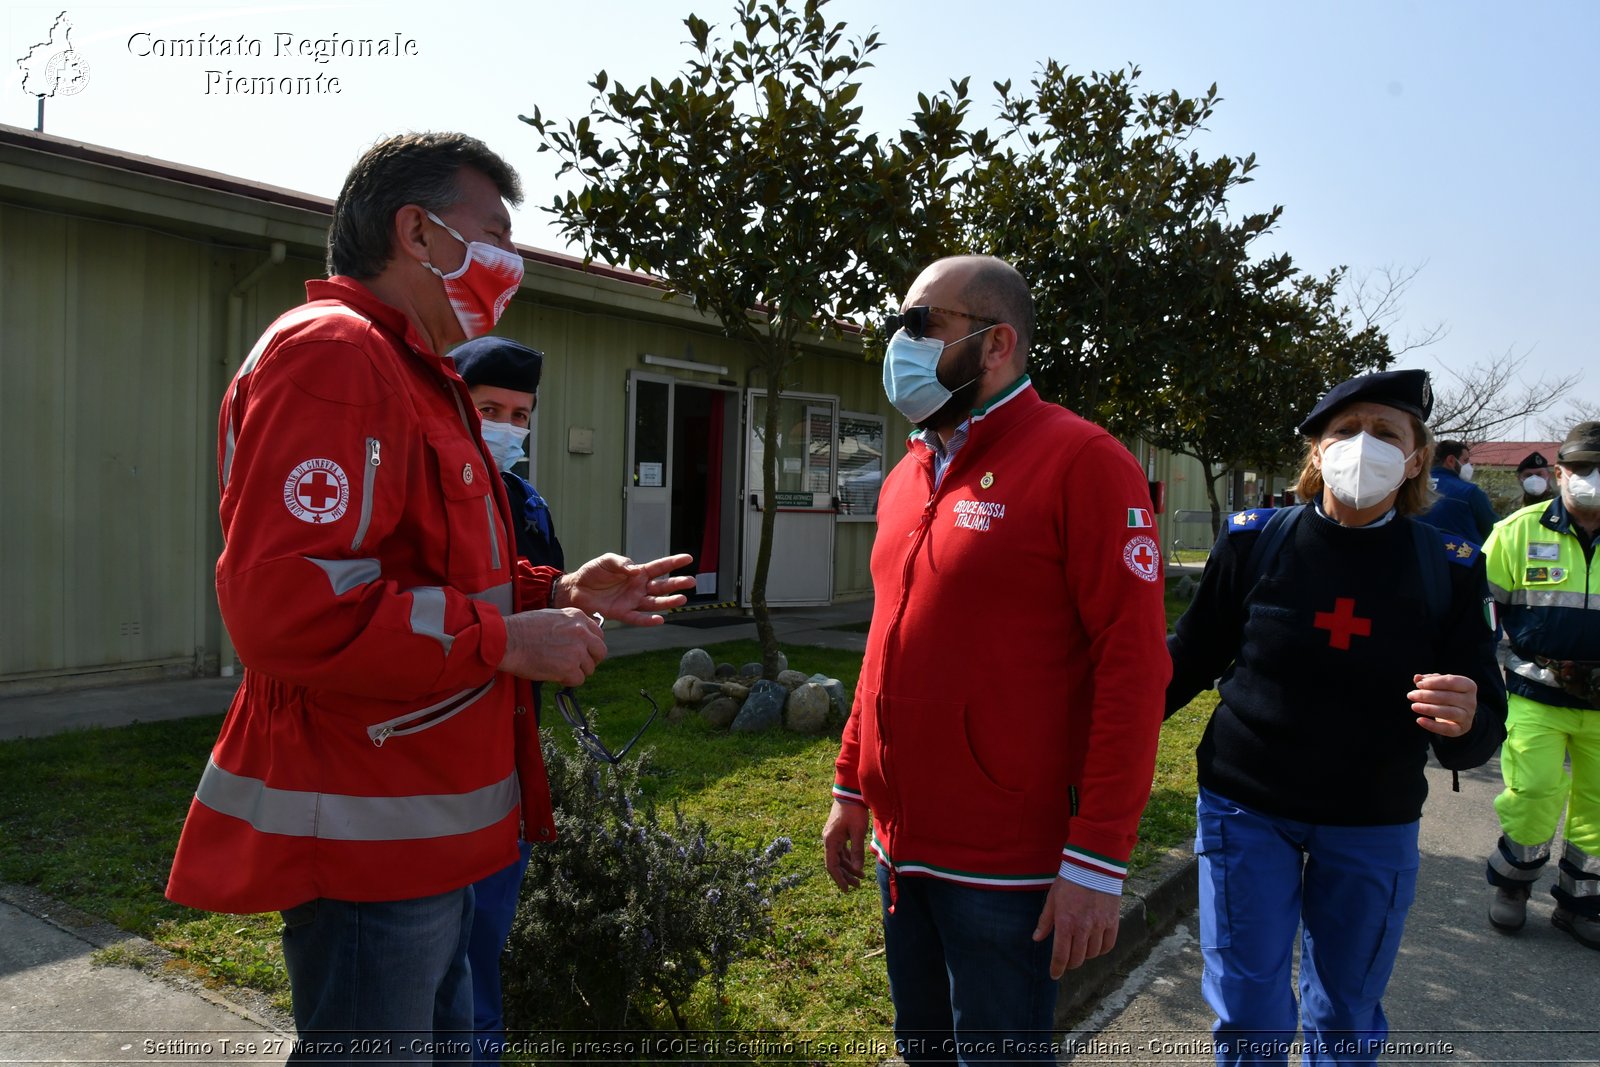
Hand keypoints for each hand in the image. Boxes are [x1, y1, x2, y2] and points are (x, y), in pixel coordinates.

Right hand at [497, 608, 605, 686]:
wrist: (508, 640)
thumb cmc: (523, 628)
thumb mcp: (552, 615)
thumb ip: (570, 624)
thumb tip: (580, 637)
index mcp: (578, 617)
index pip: (598, 634)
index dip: (591, 646)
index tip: (583, 652)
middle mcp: (581, 632)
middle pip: (600, 652)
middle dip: (590, 660)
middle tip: (576, 665)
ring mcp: (577, 651)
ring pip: (589, 668)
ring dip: (576, 671)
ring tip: (558, 668)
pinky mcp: (569, 668)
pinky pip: (578, 680)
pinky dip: (567, 681)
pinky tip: (555, 675)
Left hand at [554, 553, 695, 624]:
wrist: (575, 589)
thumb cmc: (593, 573)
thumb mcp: (607, 561)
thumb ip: (622, 563)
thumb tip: (636, 570)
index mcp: (637, 572)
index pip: (659, 567)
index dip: (673, 563)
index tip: (689, 558)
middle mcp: (638, 587)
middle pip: (662, 586)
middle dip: (677, 584)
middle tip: (691, 582)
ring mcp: (631, 601)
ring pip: (654, 603)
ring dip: (668, 602)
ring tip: (682, 599)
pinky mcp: (622, 613)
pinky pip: (638, 618)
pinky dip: (649, 620)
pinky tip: (660, 620)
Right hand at [822, 799, 869, 891]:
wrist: (850, 792)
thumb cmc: (854, 811)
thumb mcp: (858, 832)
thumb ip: (857, 852)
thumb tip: (857, 870)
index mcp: (830, 841)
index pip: (832, 865)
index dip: (839, 879)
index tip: (847, 890)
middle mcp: (828, 840)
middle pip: (835, 863)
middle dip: (846, 876)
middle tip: (857, 886)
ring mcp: (832, 836)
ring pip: (839, 857)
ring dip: (848, 868)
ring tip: (860, 878)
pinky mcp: (838, 833)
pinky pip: (841, 850)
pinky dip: (848, 858)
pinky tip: (856, 865)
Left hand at [1033, 876, 1119, 978]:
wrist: (1093, 866)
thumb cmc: (1069, 881)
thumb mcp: (1052, 900)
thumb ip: (1045, 921)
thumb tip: (1037, 939)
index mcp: (1065, 923)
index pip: (1060, 956)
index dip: (1057, 969)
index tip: (1054, 975)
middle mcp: (1083, 928)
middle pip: (1077, 959)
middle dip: (1070, 964)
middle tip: (1067, 961)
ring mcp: (1099, 926)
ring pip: (1092, 953)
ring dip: (1085, 955)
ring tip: (1080, 949)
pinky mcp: (1112, 922)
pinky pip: (1108, 945)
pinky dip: (1101, 949)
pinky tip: (1095, 946)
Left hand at [1409, 673, 1476, 736]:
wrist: (1458, 715)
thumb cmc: (1447, 695)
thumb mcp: (1440, 685)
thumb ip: (1428, 680)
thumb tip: (1417, 677)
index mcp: (1468, 686)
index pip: (1451, 682)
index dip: (1434, 682)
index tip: (1418, 684)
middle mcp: (1471, 701)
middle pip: (1447, 697)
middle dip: (1426, 695)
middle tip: (1411, 695)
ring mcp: (1467, 716)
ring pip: (1448, 712)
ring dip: (1428, 709)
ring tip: (1414, 706)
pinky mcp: (1460, 729)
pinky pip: (1447, 728)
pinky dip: (1432, 725)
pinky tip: (1419, 720)